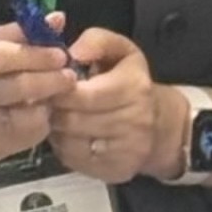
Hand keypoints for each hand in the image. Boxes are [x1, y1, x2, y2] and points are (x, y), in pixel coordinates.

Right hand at [0, 21, 78, 164]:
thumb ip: (18, 33)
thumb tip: (58, 19)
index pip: (5, 57)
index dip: (38, 56)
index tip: (61, 55)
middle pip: (21, 87)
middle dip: (52, 80)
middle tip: (69, 77)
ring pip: (30, 114)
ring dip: (46, 104)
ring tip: (45, 96)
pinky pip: (30, 136)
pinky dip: (38, 124)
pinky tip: (29, 116)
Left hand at [46, 27, 171, 182]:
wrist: (161, 125)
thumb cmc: (131, 83)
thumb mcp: (120, 51)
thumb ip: (96, 41)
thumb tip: (73, 51)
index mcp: (134, 88)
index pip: (81, 94)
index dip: (58, 90)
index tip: (51, 85)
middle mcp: (135, 121)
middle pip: (71, 119)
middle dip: (55, 110)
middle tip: (50, 102)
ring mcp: (127, 149)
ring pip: (69, 140)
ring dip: (57, 128)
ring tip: (61, 116)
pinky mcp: (116, 170)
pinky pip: (74, 159)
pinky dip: (64, 146)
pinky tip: (69, 135)